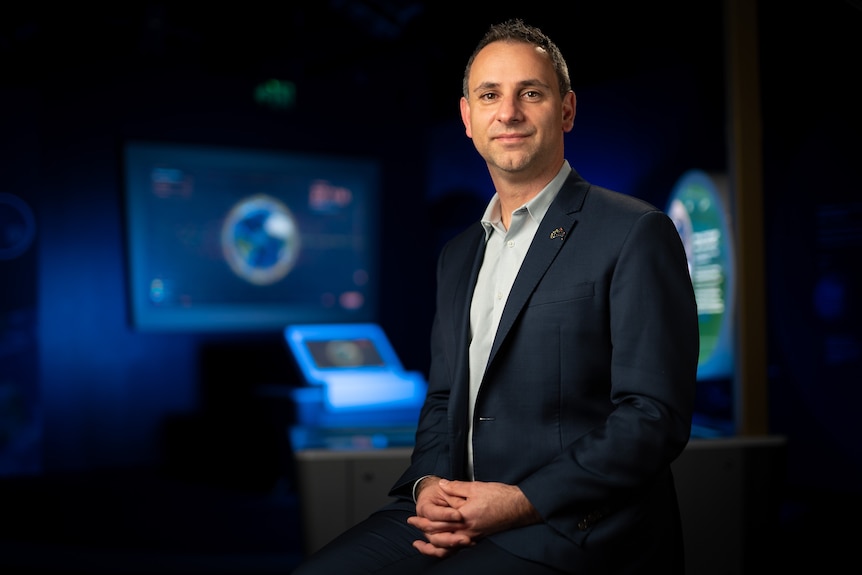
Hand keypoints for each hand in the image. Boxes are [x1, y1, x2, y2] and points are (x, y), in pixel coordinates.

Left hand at [407, 478, 540, 556]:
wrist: (520, 507)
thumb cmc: (500, 496)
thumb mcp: (476, 487)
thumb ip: (455, 487)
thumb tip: (441, 484)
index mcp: (465, 516)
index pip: (438, 521)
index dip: (422, 520)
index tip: (411, 517)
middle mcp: (468, 530)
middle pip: (439, 535)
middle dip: (423, 532)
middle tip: (411, 526)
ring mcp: (474, 536)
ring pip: (448, 545)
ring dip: (432, 544)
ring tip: (421, 543)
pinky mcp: (479, 538)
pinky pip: (459, 547)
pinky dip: (447, 547)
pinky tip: (443, 544)